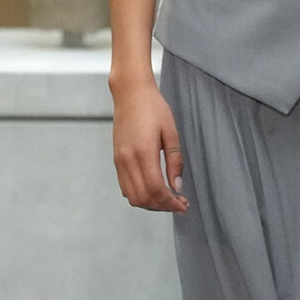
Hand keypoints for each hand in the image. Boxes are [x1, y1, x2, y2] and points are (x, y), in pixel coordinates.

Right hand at [112, 81, 188, 213]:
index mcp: (143, 153)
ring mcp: (119, 161)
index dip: (171, 203)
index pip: (157, 190)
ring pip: (132, 197)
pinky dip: (139, 195)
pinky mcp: (116, 160)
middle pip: (144, 198)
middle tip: (178, 203)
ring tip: (167, 198)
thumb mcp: (172, 132)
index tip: (183, 206)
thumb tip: (177, 186)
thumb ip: (175, 161)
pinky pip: (125, 187)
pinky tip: (152, 189)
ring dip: (150, 203)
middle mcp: (128, 160)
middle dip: (162, 206)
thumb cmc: (153, 108)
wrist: (130, 93)